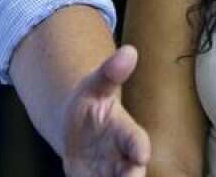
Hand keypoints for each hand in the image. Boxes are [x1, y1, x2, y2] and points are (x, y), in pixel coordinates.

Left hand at [61, 45, 150, 176]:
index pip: (137, 140)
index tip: (140, 155)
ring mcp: (110, 172)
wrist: (75, 127)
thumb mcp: (94, 86)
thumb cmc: (89, 104)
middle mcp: (122, 156)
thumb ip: (109, 72)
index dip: (139, 147)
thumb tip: (128, 51)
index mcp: (124, 131)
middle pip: (133, 172)